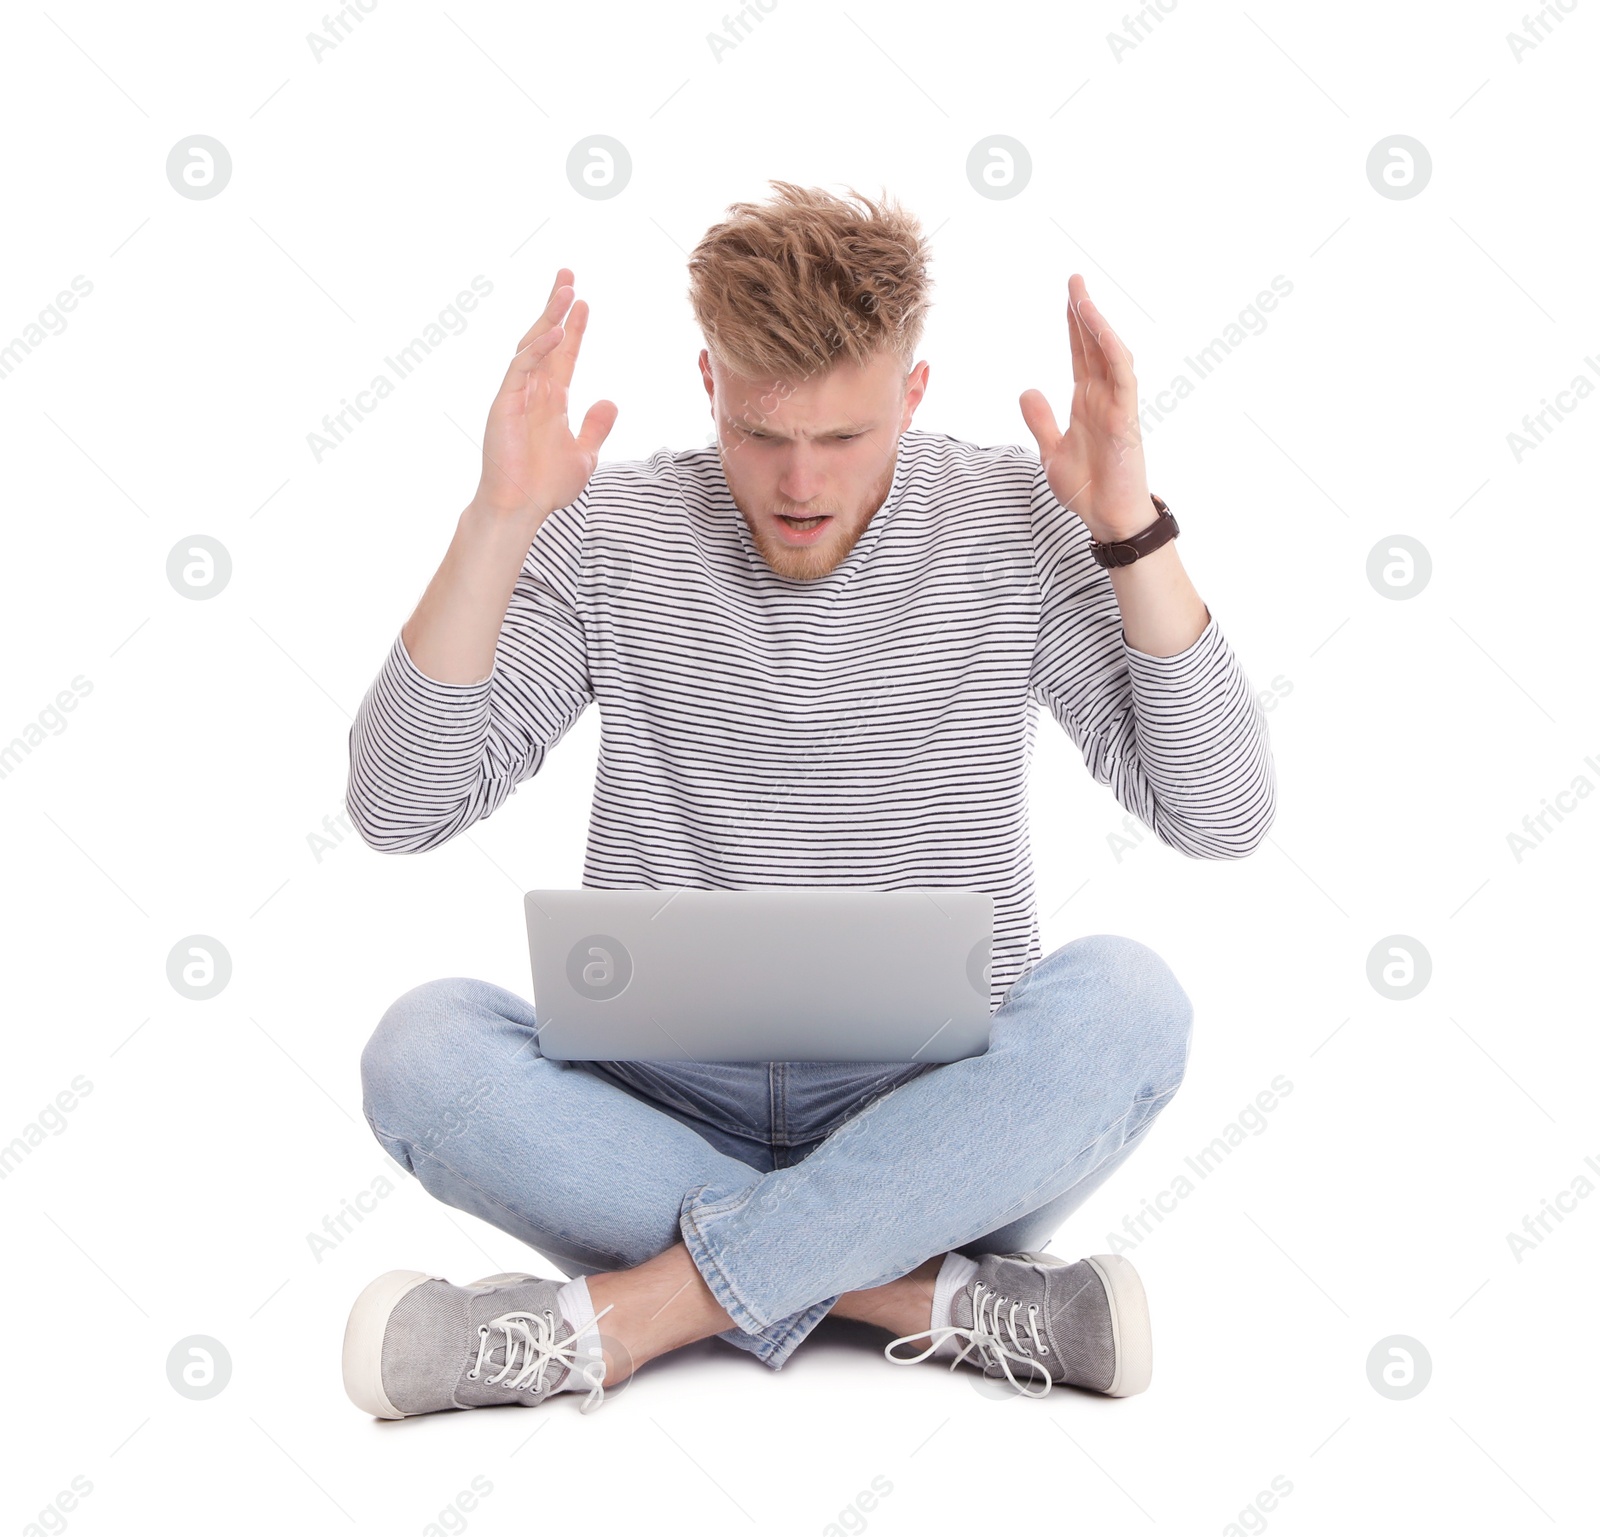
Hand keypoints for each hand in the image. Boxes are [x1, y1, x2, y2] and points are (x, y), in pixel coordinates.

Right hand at [474, 267, 617, 522]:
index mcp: (551, 400)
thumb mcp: (584, 454)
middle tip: (568, 275)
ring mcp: (516, 395)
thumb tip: (610, 401)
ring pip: (531, 346)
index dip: (574, 328)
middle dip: (556, 307)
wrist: (520, 508)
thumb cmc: (545, 485)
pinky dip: (536, 350)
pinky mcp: (504, 405)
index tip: (584, 301)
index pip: (564, 354)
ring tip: (566, 291)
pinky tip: (554, 332)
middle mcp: (532, 391)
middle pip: (544, 339)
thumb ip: (595, 427)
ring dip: (548, 318)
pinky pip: (520, 370)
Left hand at [1019, 273, 1153, 542]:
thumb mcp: (1051, 450)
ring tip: (1081, 295)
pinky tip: (1099, 329)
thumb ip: (1040, 420)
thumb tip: (1027, 390)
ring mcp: (1117, 405)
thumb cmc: (1088, 488)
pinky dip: (1111, 351)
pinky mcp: (1125, 418)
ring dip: (1096, 324)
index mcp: (1087, 402)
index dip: (1073, 326)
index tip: (1067, 297)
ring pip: (1109, 354)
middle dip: (1083, 312)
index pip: (1079, 354)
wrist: (1108, 519)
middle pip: (1093, 346)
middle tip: (1074, 279)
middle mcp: (1103, 397)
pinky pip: (1121, 377)